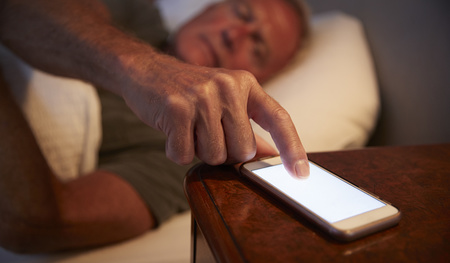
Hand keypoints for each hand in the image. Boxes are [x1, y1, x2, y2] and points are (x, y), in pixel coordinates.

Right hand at [119, 55, 308, 177]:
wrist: (146, 70)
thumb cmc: (189, 90)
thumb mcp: (224, 100)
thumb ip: (248, 126)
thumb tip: (270, 155)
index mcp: (245, 84)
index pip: (278, 119)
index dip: (292, 148)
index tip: (301, 173)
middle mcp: (228, 87)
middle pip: (242, 151)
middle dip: (224, 151)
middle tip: (205, 131)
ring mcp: (202, 96)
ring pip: (214, 156)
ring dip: (199, 150)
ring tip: (188, 127)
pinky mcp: (176, 108)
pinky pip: (185, 155)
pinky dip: (176, 150)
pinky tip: (172, 130)